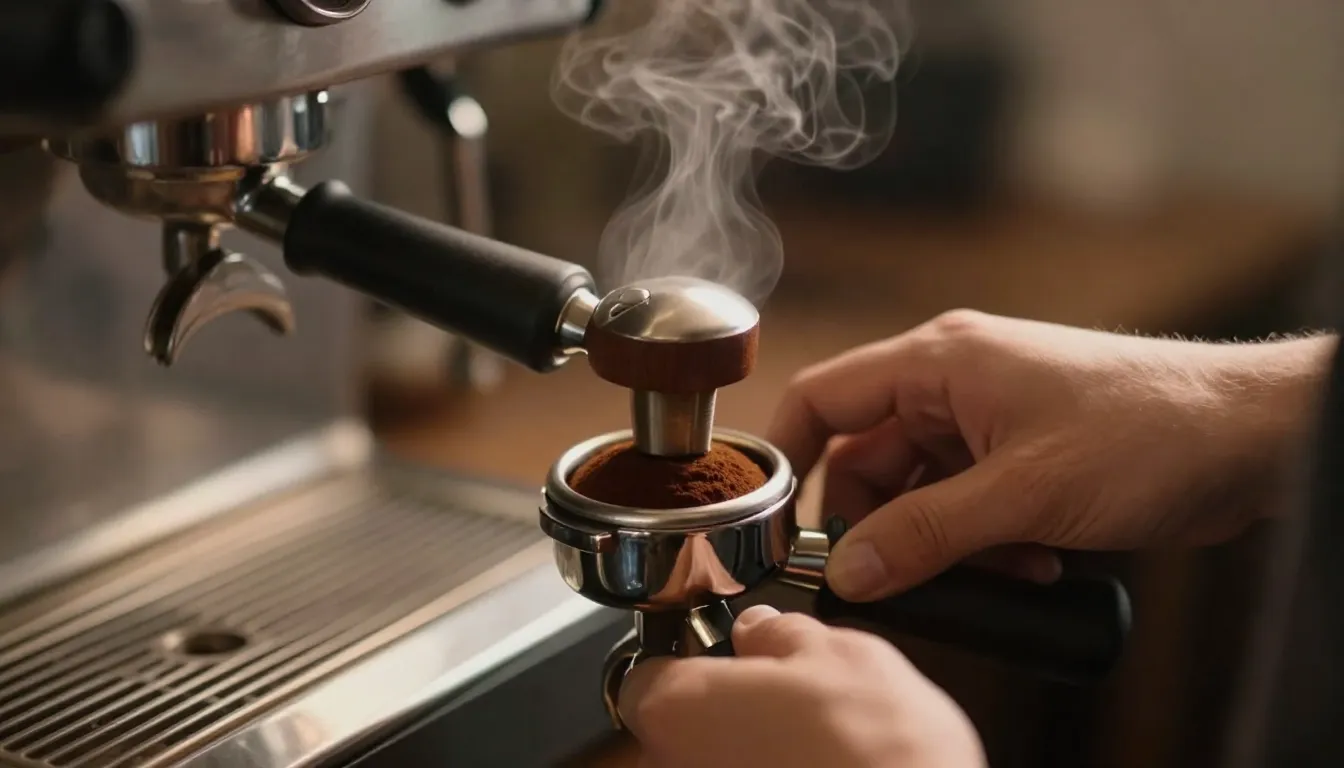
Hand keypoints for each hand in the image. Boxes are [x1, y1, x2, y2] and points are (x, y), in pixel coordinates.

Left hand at [620, 605, 984, 767]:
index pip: (644, 678)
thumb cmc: (878, 754)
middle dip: (724, 716)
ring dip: (748, 758)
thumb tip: (761, 630)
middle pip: (677, 733)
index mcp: (678, 709)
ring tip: (813, 751)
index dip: (684, 663)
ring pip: (713, 767)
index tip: (721, 660)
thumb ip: (781, 635)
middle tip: (785, 704)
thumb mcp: (843, 655)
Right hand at [767, 310, 1333, 600]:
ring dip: (939, 540)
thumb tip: (848, 573)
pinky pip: (964, 502)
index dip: (788, 456)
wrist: (1250, 435)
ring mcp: (988, 417)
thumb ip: (927, 534)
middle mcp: (953, 381)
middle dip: (879, 524)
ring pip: (918, 489)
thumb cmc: (1150, 429)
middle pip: (866, 458)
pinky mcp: (1020, 451)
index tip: (775, 521)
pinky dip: (980, 540)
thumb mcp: (1025, 493)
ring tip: (992, 571)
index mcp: (940, 361)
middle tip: (897, 576)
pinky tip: (1026, 567)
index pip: (824, 396)